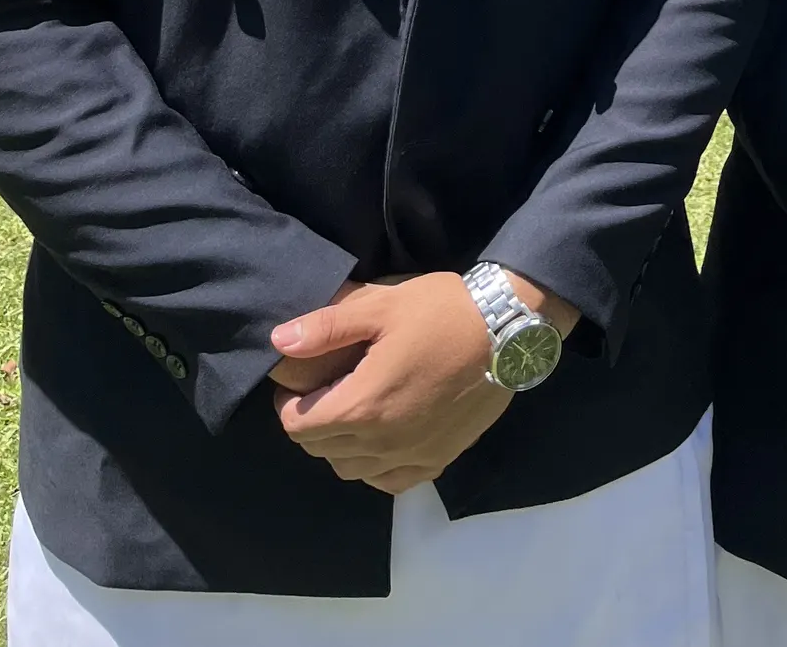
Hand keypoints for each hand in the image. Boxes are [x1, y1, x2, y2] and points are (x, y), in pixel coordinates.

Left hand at [267, 270, 574, 495]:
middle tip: (324, 392)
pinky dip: (375, 467)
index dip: (287, 405)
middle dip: (312, 423)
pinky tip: (383, 439)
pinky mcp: (438, 459)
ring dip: (340, 447)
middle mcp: (381, 443)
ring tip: (352, 412)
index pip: (298, 426)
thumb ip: (327, 327)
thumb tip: (278, 342)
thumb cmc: (441, 311)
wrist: (508, 330)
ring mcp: (411, 456)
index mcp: (361, 406)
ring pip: (351, 470)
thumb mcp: (382, 305)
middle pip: (322, 450)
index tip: (297, 384)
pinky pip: (390, 482)